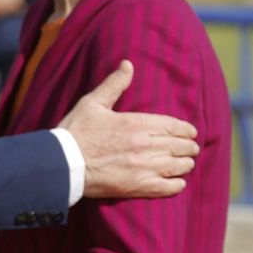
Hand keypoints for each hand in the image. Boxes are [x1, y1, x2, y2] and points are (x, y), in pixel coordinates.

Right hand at [58, 61, 199, 199]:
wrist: (61, 164)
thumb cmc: (75, 132)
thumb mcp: (92, 103)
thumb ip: (114, 84)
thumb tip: (128, 64)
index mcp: (135, 124)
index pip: (173, 126)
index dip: (186, 129)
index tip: (191, 132)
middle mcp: (144, 145)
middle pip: (180, 146)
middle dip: (189, 147)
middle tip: (191, 148)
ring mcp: (142, 168)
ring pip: (178, 166)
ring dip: (186, 164)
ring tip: (186, 163)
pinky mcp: (137, 187)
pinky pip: (168, 187)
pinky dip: (177, 184)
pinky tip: (178, 182)